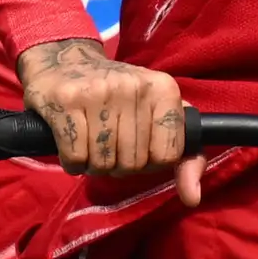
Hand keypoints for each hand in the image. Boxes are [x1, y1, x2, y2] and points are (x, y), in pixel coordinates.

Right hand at [20, 35, 201, 205]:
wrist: (64, 61)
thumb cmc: (118, 97)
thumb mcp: (158, 116)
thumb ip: (186, 157)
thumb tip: (193, 197)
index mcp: (163, 89)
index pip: (167, 156)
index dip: (150, 161)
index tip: (137, 144)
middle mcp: (134, 86)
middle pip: (134, 164)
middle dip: (119, 164)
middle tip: (109, 143)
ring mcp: (99, 92)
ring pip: (104, 164)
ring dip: (94, 165)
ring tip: (90, 142)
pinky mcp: (66, 100)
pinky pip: (76, 158)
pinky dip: (73, 162)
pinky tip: (73, 142)